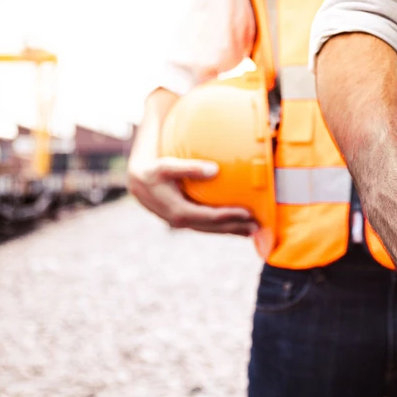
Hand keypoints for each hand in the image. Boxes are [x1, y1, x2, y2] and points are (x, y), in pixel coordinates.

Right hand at [128, 156, 257, 236]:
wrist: (138, 182)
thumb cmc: (153, 171)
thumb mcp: (167, 166)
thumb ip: (190, 168)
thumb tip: (215, 169)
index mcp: (179, 211)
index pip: (210, 217)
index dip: (230, 217)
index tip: (248, 214)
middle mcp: (182, 221)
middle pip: (214, 227)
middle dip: (237, 227)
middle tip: (259, 226)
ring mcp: (184, 222)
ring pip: (212, 229)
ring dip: (232, 230)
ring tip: (253, 230)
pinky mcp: (185, 219)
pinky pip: (207, 225)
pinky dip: (223, 226)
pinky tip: (237, 224)